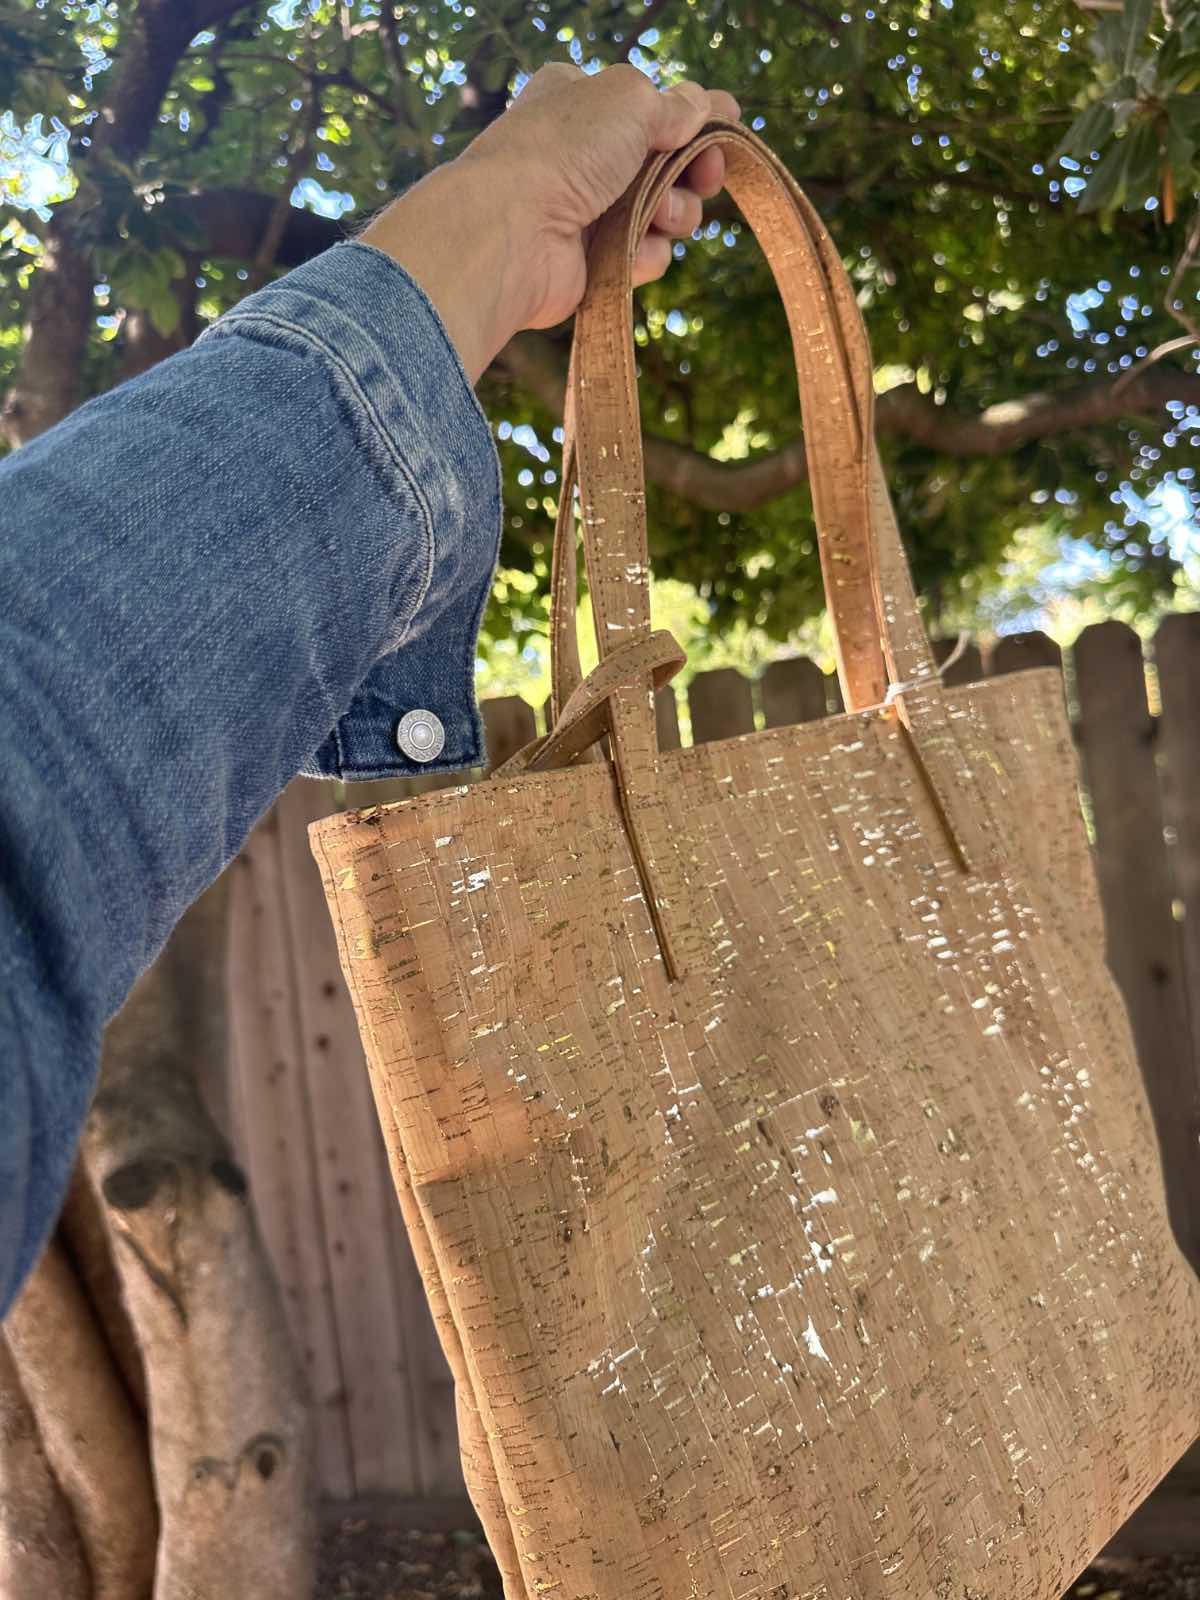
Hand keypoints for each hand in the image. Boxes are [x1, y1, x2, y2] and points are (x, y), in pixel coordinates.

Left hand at [361, 64, 740, 381]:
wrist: (511, 232)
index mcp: (583, 101)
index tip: (722, 132)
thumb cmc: (562, 151)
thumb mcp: (629, 100)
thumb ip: (676, 103)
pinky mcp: (594, 262)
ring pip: (663, 212)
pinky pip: (644, 256)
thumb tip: (713, 105)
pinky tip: (629, 252)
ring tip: (657, 215)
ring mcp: (588, 211)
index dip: (691, 121)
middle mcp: (584, 154)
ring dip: (673, 214)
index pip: (651, 107)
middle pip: (667, 164)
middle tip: (704, 179)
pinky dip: (646, 254)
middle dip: (690, 172)